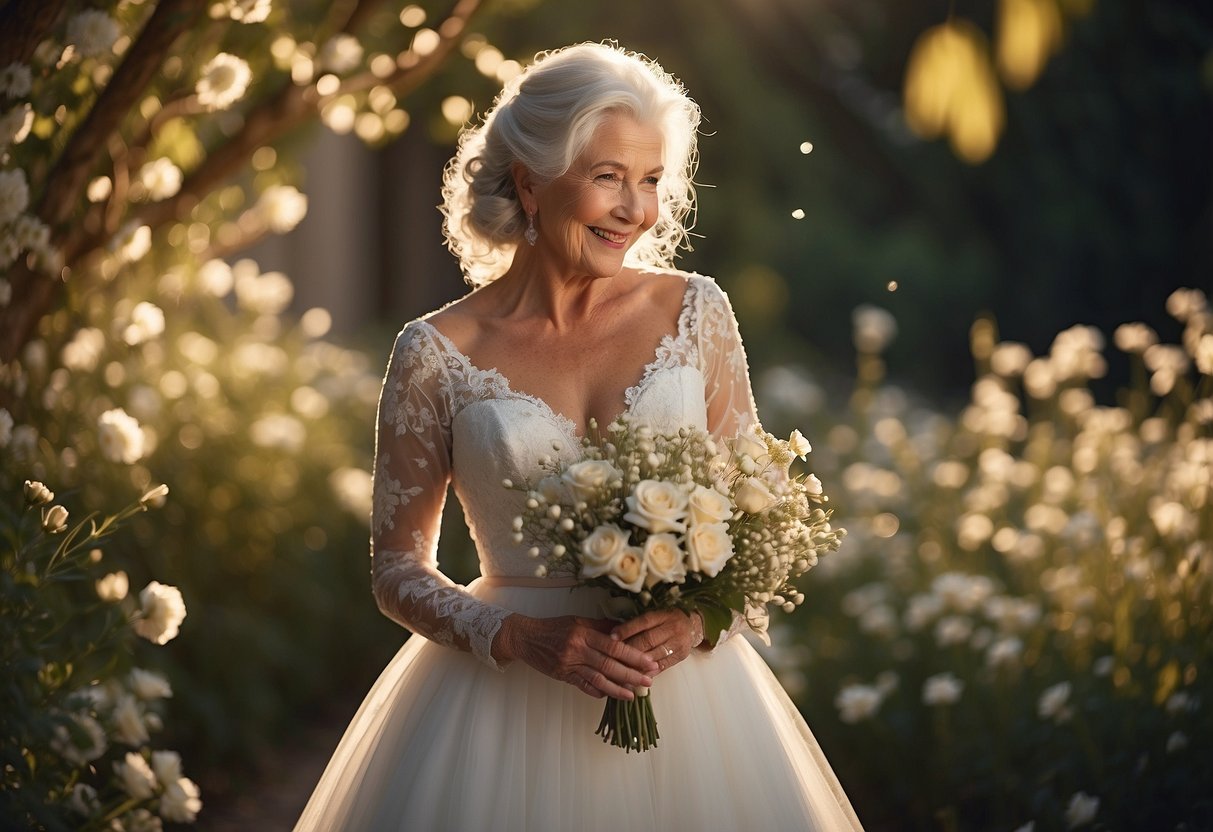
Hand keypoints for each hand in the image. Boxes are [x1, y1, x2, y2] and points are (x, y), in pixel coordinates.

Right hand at [493, 614, 657, 699]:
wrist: (526, 637)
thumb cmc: (553, 627)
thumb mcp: (577, 621)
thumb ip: (600, 626)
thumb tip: (623, 629)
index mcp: (584, 633)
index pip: (614, 646)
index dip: (633, 655)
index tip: (649, 662)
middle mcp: (578, 649)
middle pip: (609, 665)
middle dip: (631, 674)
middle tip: (648, 680)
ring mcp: (569, 664)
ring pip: (598, 679)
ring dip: (617, 688)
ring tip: (633, 694)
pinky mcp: (563, 675)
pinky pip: (583, 686)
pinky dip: (597, 691)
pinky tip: (609, 696)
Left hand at [610, 609, 703, 677]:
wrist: (693, 626)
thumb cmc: (667, 620)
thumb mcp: (656, 616)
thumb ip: (639, 624)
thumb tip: (615, 634)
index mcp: (663, 616)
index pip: (643, 622)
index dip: (627, 629)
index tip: (612, 637)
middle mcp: (672, 628)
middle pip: (647, 640)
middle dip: (629, 649)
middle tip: (612, 657)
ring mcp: (677, 643)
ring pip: (654, 655)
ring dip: (636, 664)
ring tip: (620, 670)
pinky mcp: (680, 656)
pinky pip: (662, 666)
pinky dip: (648, 672)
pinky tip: (636, 677)